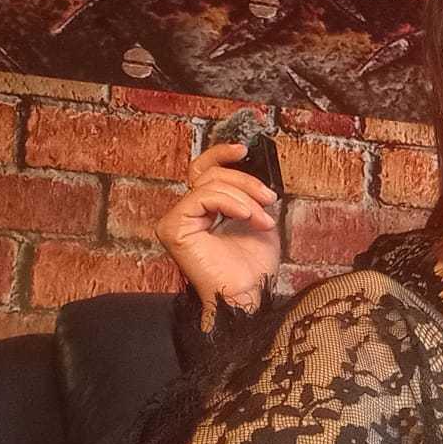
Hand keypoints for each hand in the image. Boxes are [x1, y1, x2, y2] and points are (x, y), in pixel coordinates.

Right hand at [156, 141, 281, 325]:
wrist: (249, 294)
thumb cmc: (253, 267)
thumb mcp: (259, 220)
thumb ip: (251, 196)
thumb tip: (256, 172)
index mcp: (203, 211)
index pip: (204, 171)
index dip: (220, 154)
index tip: (244, 149)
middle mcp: (186, 213)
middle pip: (209, 174)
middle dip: (245, 181)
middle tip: (269, 198)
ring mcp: (177, 220)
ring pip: (209, 184)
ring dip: (245, 198)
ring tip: (264, 220)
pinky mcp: (173, 228)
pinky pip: (202, 197)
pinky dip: (231, 203)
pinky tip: (247, 217)